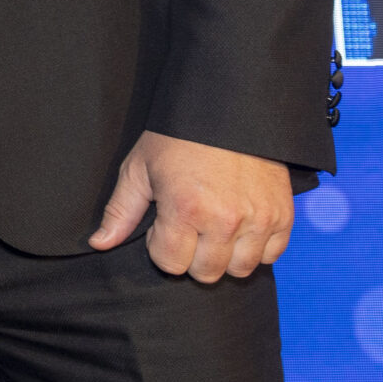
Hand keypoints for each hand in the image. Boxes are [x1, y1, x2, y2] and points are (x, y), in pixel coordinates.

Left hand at [89, 130, 294, 280]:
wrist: (229, 109)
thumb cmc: (177, 138)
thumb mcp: (139, 168)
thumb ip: (120, 211)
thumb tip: (99, 243)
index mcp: (185, 209)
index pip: (171, 264)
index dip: (161, 248)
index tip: (164, 226)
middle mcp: (225, 220)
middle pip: (206, 273)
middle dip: (191, 257)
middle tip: (189, 228)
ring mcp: (258, 219)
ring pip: (240, 269)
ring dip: (225, 256)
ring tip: (215, 229)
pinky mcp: (283, 215)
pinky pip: (272, 255)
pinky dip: (257, 248)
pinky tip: (241, 227)